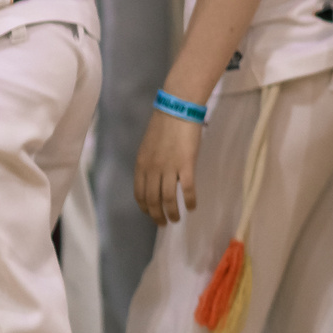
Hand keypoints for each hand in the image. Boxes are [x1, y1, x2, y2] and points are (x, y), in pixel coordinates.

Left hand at [135, 110, 202, 224]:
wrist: (177, 109)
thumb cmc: (164, 124)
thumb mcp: (148, 146)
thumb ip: (149, 163)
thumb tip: (155, 178)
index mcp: (141, 165)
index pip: (140, 194)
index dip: (145, 208)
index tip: (151, 214)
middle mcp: (153, 170)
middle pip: (153, 200)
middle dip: (157, 215)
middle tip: (163, 223)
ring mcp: (169, 168)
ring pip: (168, 199)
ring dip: (172, 212)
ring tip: (177, 219)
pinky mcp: (186, 165)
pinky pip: (188, 189)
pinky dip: (190, 201)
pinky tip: (193, 207)